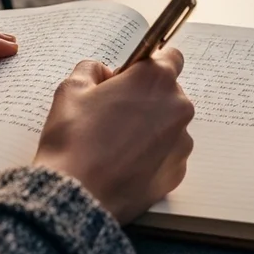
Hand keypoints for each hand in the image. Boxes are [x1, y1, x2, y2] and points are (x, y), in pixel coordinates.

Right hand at [33, 48, 194, 223]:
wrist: (77, 196)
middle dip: (146, 99)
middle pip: (169, 94)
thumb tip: (101, 72)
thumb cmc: (73, 140)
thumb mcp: (71, 89)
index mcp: (155, 79)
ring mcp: (181, 142)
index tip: (130, 78)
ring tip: (116, 144)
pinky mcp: (178, 172)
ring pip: (169, 126)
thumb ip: (91, 69)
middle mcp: (177, 107)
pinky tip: (124, 164)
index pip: (170, 57)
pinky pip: (168, 155)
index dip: (147, 67)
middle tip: (114, 114)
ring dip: (150, 129)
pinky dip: (151, 156)